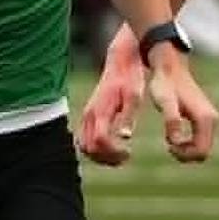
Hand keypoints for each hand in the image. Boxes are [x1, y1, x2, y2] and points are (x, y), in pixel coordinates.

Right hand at [77, 30, 144, 165]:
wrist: (120, 62)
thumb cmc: (130, 78)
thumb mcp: (134, 96)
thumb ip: (128, 117)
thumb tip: (125, 137)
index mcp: (102, 111)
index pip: (100, 141)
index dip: (114, 152)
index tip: (128, 152)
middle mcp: (90, 115)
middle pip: (90, 148)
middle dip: (107, 158)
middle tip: (125, 156)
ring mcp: (86, 116)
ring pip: (84, 147)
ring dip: (100, 156)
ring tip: (119, 154)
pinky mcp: (87, 116)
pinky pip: (83, 141)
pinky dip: (95, 150)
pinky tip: (111, 147)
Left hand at [145, 48, 217, 163]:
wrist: (169, 67)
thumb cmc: (165, 84)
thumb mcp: (165, 102)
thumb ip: (171, 121)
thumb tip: (175, 141)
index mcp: (205, 119)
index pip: (201, 152)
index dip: (184, 155)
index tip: (168, 144)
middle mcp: (212, 120)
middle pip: (203, 153)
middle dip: (185, 154)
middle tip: (168, 144)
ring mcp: (211, 119)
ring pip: (202, 148)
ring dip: (186, 149)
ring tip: (169, 139)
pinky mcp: (205, 119)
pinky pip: (200, 141)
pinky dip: (187, 143)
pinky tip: (173, 134)